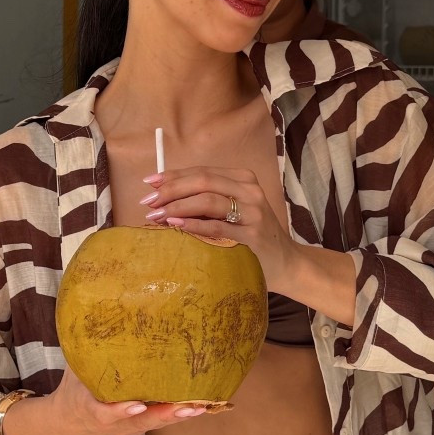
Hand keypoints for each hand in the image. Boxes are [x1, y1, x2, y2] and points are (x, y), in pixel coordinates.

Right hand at [0, 363, 215, 434]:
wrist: (64, 426)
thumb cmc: (71, 391)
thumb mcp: (72, 371)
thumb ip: (85, 351)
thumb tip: (95, 315)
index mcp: (90, 408)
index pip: (103, 412)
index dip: (119, 411)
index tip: (136, 406)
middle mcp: (112, 422)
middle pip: (141, 421)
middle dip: (165, 414)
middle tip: (189, 406)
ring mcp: (127, 427)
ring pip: (155, 423)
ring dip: (178, 415)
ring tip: (203, 405)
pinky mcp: (137, 428)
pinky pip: (160, 422)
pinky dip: (179, 415)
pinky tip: (201, 406)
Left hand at [141, 165, 297, 289]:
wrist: (286, 263)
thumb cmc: (251, 237)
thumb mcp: (231, 212)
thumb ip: (206, 201)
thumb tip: (163, 197)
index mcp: (242, 179)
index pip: (202, 172)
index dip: (173, 176)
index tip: (149, 183)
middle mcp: (249, 190)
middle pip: (203, 181)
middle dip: (171, 190)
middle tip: (147, 202)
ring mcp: (254, 211)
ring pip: (208, 200)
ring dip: (177, 207)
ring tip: (156, 216)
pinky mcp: (254, 234)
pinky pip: (218, 226)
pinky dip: (194, 224)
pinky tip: (175, 226)